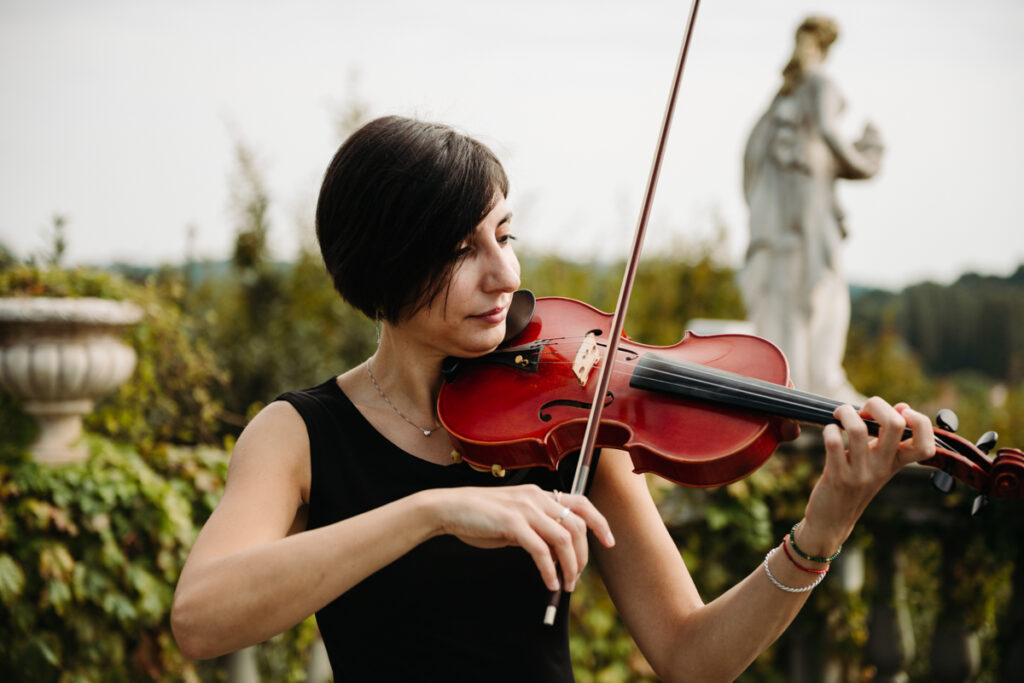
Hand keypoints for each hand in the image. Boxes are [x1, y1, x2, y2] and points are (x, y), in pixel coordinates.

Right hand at [427, 484, 614, 591]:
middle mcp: (536, 497)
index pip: (581, 502)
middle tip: (577, 578)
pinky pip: (540, 550)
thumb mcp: (514, 518)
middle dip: (583, 556)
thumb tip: (555, 552)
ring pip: (563, 539)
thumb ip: (535, 527)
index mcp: (539, 493)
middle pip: (577, 526)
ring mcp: (525, 508)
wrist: (449, 509)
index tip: (609, 542)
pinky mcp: (511, 523)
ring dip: (570, 567)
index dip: (599, 522)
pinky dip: (549, 570)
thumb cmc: (480, 516)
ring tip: (565, 585)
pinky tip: (549, 583)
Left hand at [799, 397, 934, 553]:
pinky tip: (829, 431)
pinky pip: (833, 444)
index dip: (921, 422)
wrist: (833, 520)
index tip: (901, 412)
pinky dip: (829, 429)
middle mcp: (882, 467)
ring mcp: (860, 473)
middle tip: (862, 409)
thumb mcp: (878, 464)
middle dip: (877, 404)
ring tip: (840, 415)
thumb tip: (902, 407)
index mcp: (896, 463)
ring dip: (846, 413)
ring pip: (858, 430)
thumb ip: (889, 438)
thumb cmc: (855, 484)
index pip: (926, 444)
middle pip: (896, 425)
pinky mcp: (836, 476)